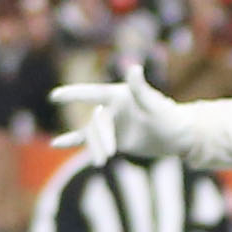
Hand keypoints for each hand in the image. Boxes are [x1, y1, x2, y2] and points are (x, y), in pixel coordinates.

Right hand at [50, 64, 186, 164]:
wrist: (177, 138)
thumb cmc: (170, 118)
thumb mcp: (156, 105)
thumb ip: (141, 89)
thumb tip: (133, 69)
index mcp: (120, 95)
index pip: (93, 93)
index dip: (74, 94)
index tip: (55, 96)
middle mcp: (112, 107)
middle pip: (95, 122)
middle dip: (99, 138)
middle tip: (109, 155)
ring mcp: (110, 124)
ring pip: (91, 135)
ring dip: (94, 148)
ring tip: (101, 162)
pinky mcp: (109, 139)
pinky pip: (87, 140)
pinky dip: (72, 141)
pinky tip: (55, 144)